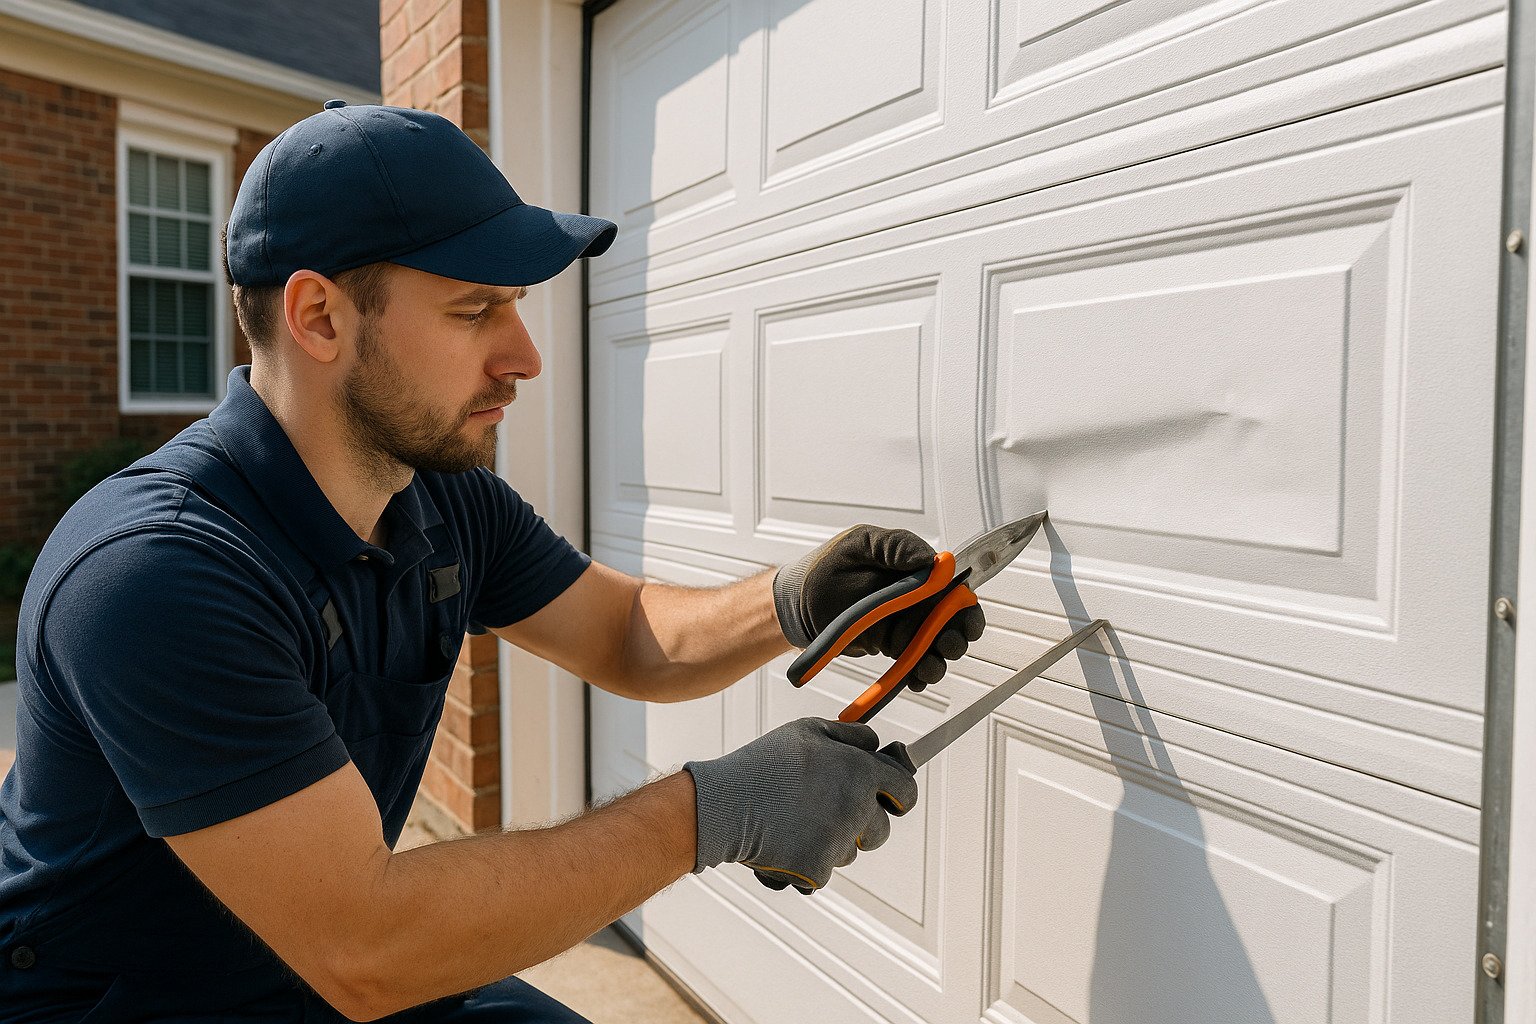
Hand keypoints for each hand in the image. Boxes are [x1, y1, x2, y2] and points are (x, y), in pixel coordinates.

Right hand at [683, 717, 917, 893]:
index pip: (906, 790)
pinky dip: (807, 861)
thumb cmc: (764, 765)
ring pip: (851, 851)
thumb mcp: (807, 731)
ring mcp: (839, 842)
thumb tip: (876, 744)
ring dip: (833, 841)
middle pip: (881, 829)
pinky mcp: (818, 869)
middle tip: (830, 811)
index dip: (899, 794)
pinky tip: (785, 840)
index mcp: (860, 772)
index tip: (891, 797)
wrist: (725, 805)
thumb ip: (850, 735)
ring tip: (797, 821)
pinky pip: (824, 870)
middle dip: (864, 824)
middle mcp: (857, 808)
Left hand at [772, 524, 985, 690]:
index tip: (965, 617)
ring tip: (927, 667)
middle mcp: (918, 601)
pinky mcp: (891, 647)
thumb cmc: (829, 564)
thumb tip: (932, 558)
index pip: (956, 589)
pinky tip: (913, 679)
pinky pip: (912, 665)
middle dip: (958, 637)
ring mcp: (905, 626)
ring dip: (938, 661)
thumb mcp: (862, 542)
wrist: (798, 599)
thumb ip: (897, 545)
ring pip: (936, 649)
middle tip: (947, 644)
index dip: (967, 605)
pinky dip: (917, 676)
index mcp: (918, 573)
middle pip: (954, 624)